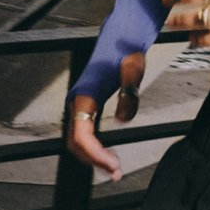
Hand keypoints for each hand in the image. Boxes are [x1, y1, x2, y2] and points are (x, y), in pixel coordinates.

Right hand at [65, 48, 146, 177]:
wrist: (121, 36)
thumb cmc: (126, 50)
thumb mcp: (134, 69)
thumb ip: (129, 93)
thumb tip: (123, 119)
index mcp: (85, 94)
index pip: (82, 135)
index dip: (95, 154)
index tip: (113, 165)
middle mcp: (77, 101)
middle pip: (76, 143)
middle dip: (94, 161)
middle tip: (116, 173)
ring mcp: (79, 104)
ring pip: (77, 140)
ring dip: (93, 157)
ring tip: (113, 168)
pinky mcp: (85, 105)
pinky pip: (83, 133)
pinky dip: (94, 148)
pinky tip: (108, 154)